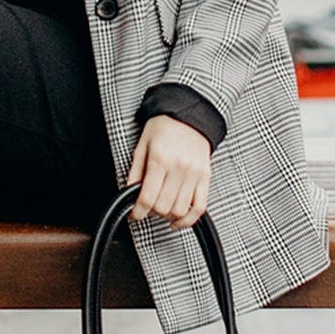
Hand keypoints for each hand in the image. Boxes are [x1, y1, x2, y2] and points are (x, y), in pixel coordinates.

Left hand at [124, 115, 211, 230]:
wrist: (189, 114)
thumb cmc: (164, 127)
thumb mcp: (142, 145)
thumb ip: (135, 172)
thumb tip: (128, 194)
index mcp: (160, 159)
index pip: (147, 197)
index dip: (137, 212)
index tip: (134, 214)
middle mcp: (178, 168)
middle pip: (163, 206)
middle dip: (151, 212)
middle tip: (146, 208)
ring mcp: (194, 174)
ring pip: (180, 210)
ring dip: (167, 215)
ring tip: (161, 209)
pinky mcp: (205, 177)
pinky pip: (200, 207)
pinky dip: (188, 219)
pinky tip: (178, 220)